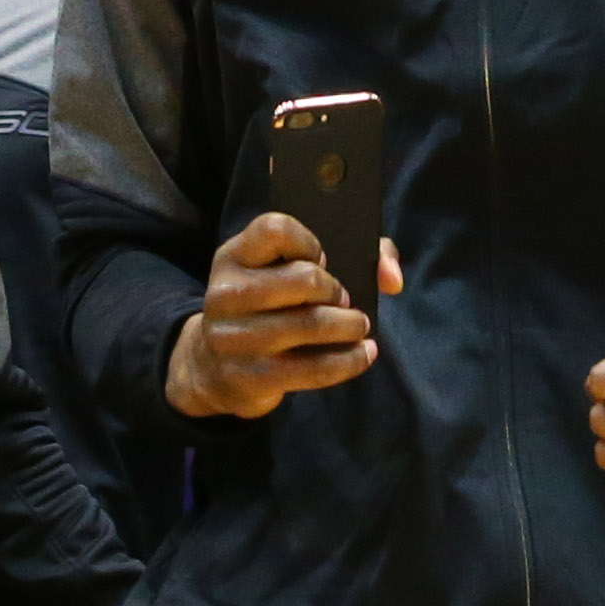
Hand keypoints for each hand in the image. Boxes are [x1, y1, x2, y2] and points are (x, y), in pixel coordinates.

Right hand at [164, 215, 404, 420]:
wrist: (213, 367)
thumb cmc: (263, 307)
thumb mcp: (278, 271)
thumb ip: (349, 254)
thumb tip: (391, 277)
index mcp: (233, 257)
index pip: (274, 229)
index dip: (308, 240)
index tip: (322, 259)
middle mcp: (227, 293)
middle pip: (305, 278)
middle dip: (337, 289)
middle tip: (345, 300)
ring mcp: (236, 338)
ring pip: (313, 324)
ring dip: (350, 325)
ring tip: (358, 326)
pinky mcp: (252, 376)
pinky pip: (315, 368)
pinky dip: (350, 361)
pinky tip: (364, 354)